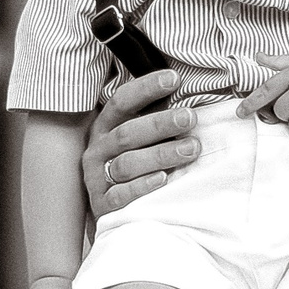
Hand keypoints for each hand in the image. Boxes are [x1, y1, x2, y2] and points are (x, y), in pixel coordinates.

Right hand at [83, 68, 200, 218]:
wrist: (113, 209)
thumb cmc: (134, 164)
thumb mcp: (138, 138)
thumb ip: (154, 117)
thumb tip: (185, 91)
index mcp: (105, 127)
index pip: (122, 101)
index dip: (146, 89)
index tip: (174, 79)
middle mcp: (98, 149)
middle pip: (127, 133)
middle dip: (160, 124)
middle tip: (190, 118)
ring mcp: (97, 178)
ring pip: (127, 164)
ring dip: (160, 154)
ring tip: (191, 148)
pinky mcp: (103, 205)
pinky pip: (121, 195)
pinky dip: (142, 186)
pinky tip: (163, 179)